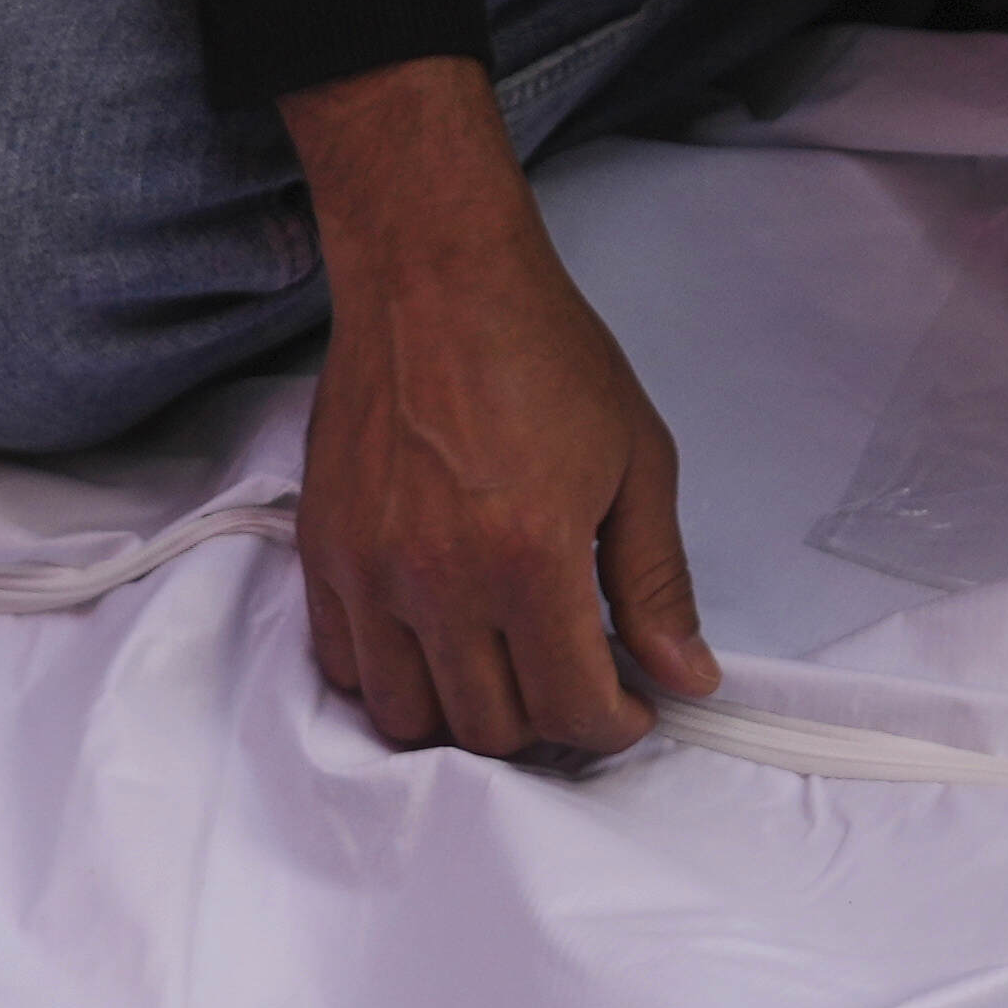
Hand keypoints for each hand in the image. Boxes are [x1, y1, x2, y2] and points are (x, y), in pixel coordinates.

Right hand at [287, 56, 716, 759]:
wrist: (434, 278)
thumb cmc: (543, 353)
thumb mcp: (637, 460)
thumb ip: (657, 582)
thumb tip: (684, 678)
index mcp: (530, 558)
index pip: (570, 709)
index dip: (613, 727)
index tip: (628, 706)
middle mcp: (440, 579)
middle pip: (490, 728)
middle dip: (547, 727)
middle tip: (573, 685)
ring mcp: (369, 571)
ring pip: (408, 717)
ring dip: (466, 717)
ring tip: (504, 673)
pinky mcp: (322, 552)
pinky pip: (344, 666)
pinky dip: (393, 679)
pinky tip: (436, 644)